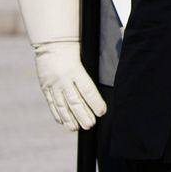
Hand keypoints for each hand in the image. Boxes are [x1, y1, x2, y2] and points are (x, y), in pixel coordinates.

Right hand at [16, 0, 106, 130]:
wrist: (53, 43)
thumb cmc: (77, 45)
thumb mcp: (92, 51)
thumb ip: (106, 59)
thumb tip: (124, 55)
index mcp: (76, 70)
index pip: (87, 90)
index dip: (95, 102)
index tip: (102, 112)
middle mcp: (64, 79)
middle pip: (75, 101)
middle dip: (83, 115)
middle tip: (90, 125)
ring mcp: (53, 85)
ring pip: (62, 105)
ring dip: (70, 118)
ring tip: (77, 128)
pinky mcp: (45, 87)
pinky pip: (52, 103)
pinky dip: (57, 114)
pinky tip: (63, 122)